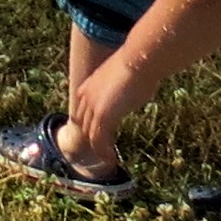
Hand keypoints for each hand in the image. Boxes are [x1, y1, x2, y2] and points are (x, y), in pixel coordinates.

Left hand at [63, 43, 143, 162]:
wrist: (139, 60)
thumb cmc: (140, 63)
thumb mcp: (127, 76)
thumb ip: (124, 87)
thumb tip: (138, 87)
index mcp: (88, 86)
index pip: (80, 112)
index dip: (87, 125)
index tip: (97, 135)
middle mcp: (86, 97)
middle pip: (82, 126)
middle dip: (91, 139)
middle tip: (103, 151)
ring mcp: (93, 107)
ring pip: (90, 135)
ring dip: (99, 150)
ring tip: (108, 160)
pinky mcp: (103, 117)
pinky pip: (99, 140)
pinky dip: (104, 152)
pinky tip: (112, 160)